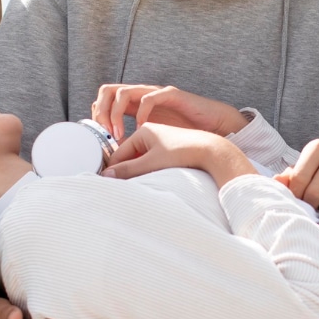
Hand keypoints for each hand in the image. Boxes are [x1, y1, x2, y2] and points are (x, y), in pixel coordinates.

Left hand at [90, 84, 246, 141]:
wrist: (212, 129)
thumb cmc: (183, 139)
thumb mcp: (150, 144)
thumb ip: (132, 146)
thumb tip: (110, 161)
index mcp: (134, 106)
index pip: (104, 101)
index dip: (97, 117)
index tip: (99, 138)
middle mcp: (141, 96)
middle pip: (108, 91)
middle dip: (102, 112)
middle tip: (105, 134)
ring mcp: (155, 93)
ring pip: (124, 92)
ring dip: (117, 114)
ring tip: (120, 135)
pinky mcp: (171, 95)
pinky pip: (150, 98)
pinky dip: (141, 113)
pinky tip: (143, 129)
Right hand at [103, 123, 254, 186]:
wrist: (212, 152)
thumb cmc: (183, 153)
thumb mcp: (152, 163)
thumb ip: (128, 170)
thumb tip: (106, 176)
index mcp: (143, 130)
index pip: (119, 153)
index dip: (114, 170)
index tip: (110, 185)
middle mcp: (150, 133)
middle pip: (129, 157)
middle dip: (127, 172)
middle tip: (124, 188)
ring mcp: (160, 141)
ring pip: (140, 161)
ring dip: (139, 173)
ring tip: (141, 185)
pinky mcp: (169, 150)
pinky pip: (152, 163)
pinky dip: (150, 171)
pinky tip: (154, 180)